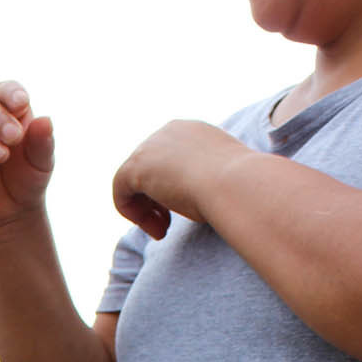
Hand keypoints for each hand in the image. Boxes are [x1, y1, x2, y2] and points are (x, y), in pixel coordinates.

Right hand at [0, 81, 55, 230]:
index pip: (5, 90)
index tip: (21, 103)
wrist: (8, 211)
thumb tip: (46, 120)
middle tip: (14, 137)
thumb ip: (43, 142)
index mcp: (6, 109)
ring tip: (0, 156)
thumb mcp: (41, 163)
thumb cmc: (25, 178)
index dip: (11, 93)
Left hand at [111, 120, 250, 239]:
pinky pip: (121, 191)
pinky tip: (156, 229)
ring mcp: (151, 145)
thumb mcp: (227, 181)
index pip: (170, 159)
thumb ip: (209, 181)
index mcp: (194, 131)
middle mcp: (170, 131)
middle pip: (149, 168)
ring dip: (145, 209)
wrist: (237, 185)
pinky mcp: (136, 166)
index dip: (172, 187)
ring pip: (133, 181)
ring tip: (163, 231)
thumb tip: (198, 196)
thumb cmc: (241, 189)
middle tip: (168, 225)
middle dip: (156, 199)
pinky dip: (133, 213)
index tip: (184, 210)